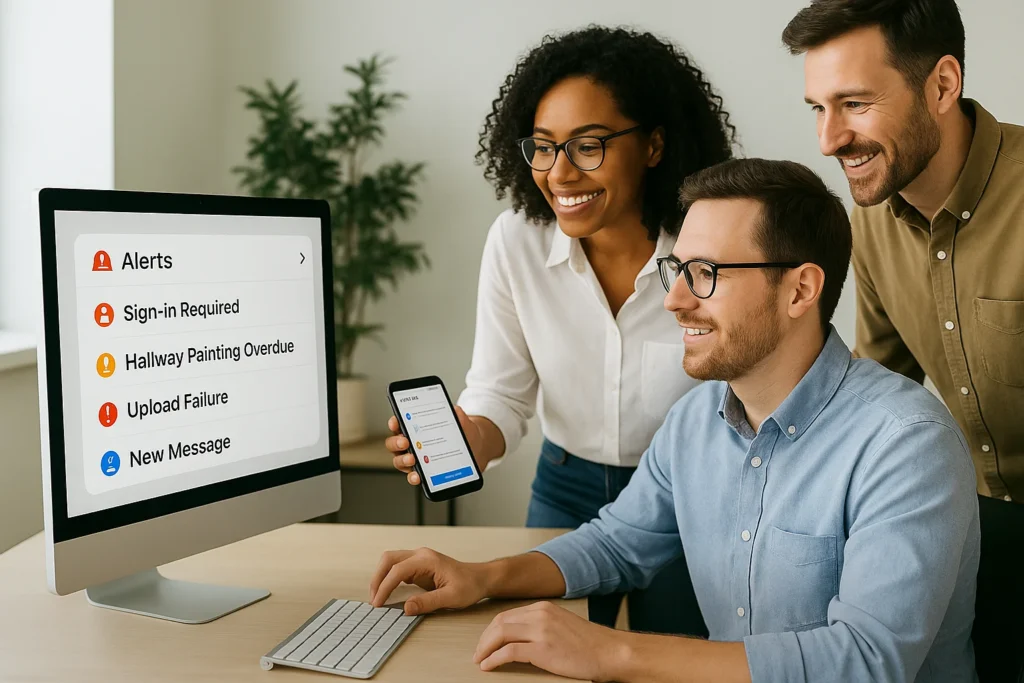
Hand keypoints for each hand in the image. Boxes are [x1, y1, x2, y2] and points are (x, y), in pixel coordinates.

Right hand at [369, 547, 490, 615]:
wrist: (480, 578)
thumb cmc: (469, 585)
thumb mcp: (451, 597)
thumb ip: (428, 602)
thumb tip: (406, 608)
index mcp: (427, 560)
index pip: (398, 570)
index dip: (385, 586)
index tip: (378, 603)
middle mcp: (420, 555)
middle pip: (389, 559)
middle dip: (377, 578)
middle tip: (374, 600)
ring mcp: (419, 559)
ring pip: (391, 562)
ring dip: (381, 578)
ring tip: (377, 598)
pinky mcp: (418, 566)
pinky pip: (397, 569)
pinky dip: (389, 579)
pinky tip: (387, 593)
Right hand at [385, 406, 482, 485]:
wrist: (476, 450)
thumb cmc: (464, 434)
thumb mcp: (462, 422)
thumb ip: (458, 415)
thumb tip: (455, 411)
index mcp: (417, 428)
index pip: (400, 424)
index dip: (394, 423)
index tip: (396, 422)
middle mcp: (413, 443)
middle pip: (394, 443)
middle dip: (396, 442)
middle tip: (405, 442)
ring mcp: (416, 459)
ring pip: (399, 460)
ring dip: (403, 460)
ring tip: (412, 460)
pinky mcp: (423, 473)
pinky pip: (413, 476)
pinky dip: (413, 477)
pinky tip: (418, 476)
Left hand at [473, 601, 624, 680]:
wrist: (609, 652)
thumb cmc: (589, 643)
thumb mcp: (561, 625)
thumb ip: (540, 625)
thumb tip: (517, 638)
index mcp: (543, 607)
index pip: (507, 615)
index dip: (491, 630)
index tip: (485, 642)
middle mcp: (540, 614)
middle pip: (499, 622)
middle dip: (484, 639)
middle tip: (478, 653)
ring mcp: (541, 631)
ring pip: (500, 634)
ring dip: (485, 648)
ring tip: (480, 660)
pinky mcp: (542, 649)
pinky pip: (509, 651)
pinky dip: (494, 659)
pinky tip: (489, 666)